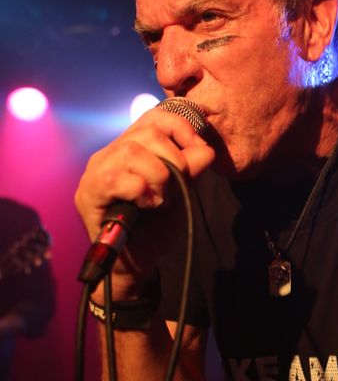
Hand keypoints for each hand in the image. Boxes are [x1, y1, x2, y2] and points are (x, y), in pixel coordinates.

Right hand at [75, 107, 214, 296]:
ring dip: (158, 176)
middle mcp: (111, 153)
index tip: (200, 153)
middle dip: (174, 158)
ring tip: (161, 200)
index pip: (156, 116)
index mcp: (132, 147)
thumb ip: (192, 169)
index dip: (182, 128)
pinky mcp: (88, 194)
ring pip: (131, 151)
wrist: (140, 264)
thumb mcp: (182, 193)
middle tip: (177, 186)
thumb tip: (206, 149)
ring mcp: (96, 172)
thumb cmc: (157, 226)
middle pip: (147, 131)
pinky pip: (116, 178)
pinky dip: (141, 191)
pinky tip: (147, 206)